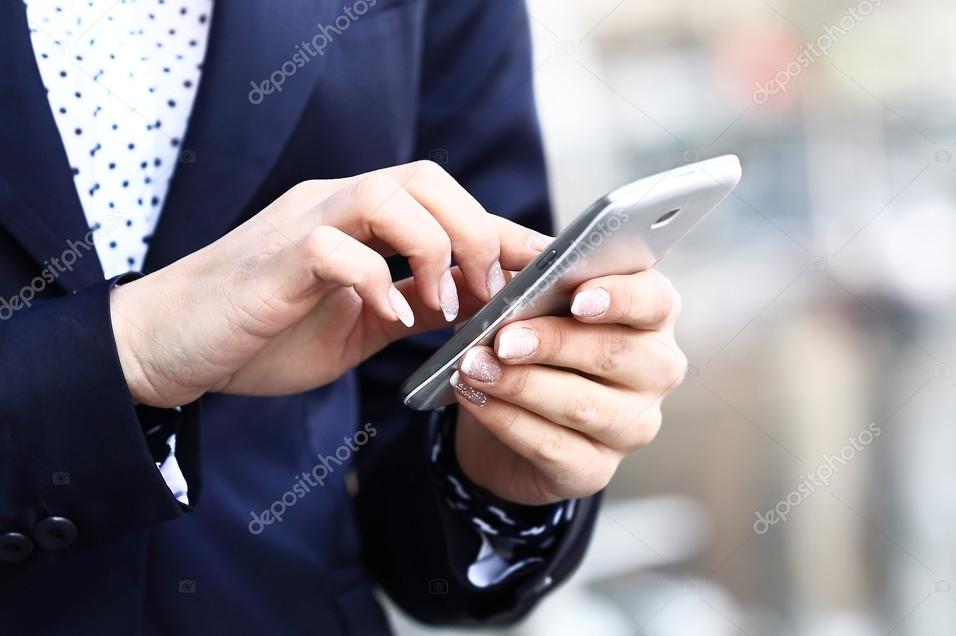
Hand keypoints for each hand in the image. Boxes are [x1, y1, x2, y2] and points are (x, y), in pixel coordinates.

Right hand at [110, 160, 549, 406]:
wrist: (171, 345)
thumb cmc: (266, 332)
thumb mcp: (361, 324)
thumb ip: (413, 304)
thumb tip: (478, 304)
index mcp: (359, 218)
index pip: (445, 202)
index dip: (503, 230)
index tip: (547, 269)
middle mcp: (335, 204)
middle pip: (427, 177)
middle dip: (476, 231)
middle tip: (490, 291)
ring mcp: (304, 223)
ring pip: (389, 192)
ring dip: (435, 248)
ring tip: (446, 305)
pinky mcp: (276, 256)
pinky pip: (338, 247)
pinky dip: (378, 280)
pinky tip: (391, 319)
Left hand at [451, 269, 686, 504]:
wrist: (503, 423)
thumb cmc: (531, 345)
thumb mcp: (527, 301)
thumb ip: (529, 277)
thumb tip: (518, 267)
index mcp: (650, 318)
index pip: (655, 300)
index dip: (621, 297)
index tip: (578, 297)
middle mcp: (654, 373)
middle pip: (615, 353)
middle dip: (554, 343)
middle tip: (504, 339)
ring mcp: (631, 427)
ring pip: (582, 405)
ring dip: (522, 384)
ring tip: (475, 367)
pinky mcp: (595, 470)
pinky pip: (551, 446)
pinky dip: (506, 419)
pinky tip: (474, 398)